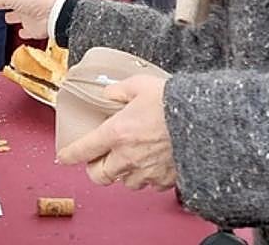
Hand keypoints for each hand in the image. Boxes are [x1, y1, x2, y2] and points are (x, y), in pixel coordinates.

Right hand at [0, 0, 60, 39]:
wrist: (53, 14)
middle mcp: (24, 0)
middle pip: (9, 1)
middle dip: (0, 3)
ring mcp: (29, 14)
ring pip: (18, 14)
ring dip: (12, 15)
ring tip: (4, 17)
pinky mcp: (34, 27)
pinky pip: (28, 30)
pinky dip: (24, 31)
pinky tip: (20, 32)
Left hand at [57, 75, 175, 190]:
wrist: (204, 120)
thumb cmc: (173, 102)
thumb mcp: (139, 84)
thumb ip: (118, 89)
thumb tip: (107, 93)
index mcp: (116, 132)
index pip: (83, 150)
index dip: (69, 155)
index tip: (64, 156)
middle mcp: (127, 156)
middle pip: (99, 176)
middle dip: (95, 169)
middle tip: (99, 159)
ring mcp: (146, 171)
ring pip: (124, 182)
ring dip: (122, 173)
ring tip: (129, 159)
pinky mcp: (164, 180)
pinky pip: (149, 185)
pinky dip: (147, 177)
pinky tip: (151, 163)